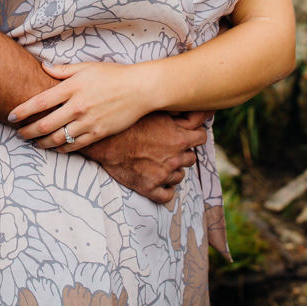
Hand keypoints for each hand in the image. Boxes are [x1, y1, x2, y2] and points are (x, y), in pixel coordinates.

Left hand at [9, 62, 157, 153]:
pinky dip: (61, 148)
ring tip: (33, 142)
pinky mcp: (98, 133)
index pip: (40, 102)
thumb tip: (43, 67)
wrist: (140, 89)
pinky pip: (75, 145)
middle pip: (45, 124)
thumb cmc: (113, 75)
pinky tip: (54, 147)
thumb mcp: (86, 67)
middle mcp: (77, 106)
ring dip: (41, 143)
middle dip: (27, 131)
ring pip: (58, 138)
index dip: (22, 111)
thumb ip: (63, 70)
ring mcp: (88, 122)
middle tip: (19, 133)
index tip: (11, 116)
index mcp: (72, 88)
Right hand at [80, 111, 208, 204]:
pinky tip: (160, 182)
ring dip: (174, 169)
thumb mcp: (158, 112)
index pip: (201, 137)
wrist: (105, 141)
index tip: (187, 134)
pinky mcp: (149, 187)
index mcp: (179, 138)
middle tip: (170, 147)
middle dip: (183, 153)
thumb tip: (201, 110)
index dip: (195, 134)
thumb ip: (181, 114)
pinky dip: (166, 189)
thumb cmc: (130, 122)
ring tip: (161, 162)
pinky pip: (166, 195)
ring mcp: (162, 175)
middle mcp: (174, 158)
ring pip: (179, 176)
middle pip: (191, 158)